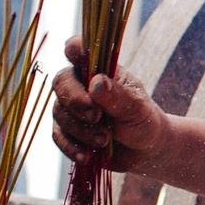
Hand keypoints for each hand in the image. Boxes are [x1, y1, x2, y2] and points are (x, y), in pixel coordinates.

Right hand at [51, 36, 167, 172]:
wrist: (145, 151)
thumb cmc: (144, 121)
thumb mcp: (138, 109)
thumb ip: (118, 96)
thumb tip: (96, 82)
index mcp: (100, 70)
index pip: (79, 50)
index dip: (74, 48)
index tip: (74, 53)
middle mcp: (81, 85)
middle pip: (61, 82)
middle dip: (75, 101)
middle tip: (97, 116)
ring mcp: (72, 109)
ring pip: (60, 113)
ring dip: (81, 129)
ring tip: (105, 139)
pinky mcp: (68, 131)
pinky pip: (58, 136)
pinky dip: (71, 146)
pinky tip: (86, 155)